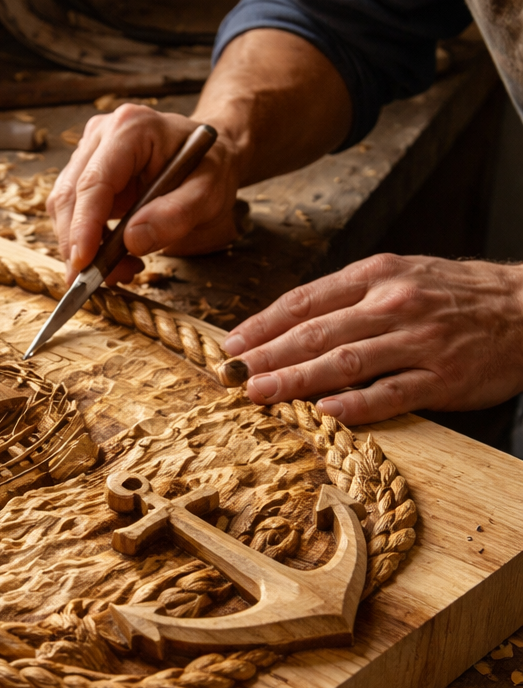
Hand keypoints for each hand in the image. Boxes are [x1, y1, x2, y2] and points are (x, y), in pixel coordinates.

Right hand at [46, 104, 243, 284]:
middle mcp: (102, 136)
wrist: (210, 158)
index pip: (94, 182)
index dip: (83, 226)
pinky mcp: (85, 174)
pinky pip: (72, 214)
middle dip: (78, 245)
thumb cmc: (211, 168)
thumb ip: (176, 215)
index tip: (83, 264)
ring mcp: (90, 154)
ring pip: (63, 208)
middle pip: (69, 196)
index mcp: (131, 129)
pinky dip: (86, 243)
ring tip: (122, 268)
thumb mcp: (209, 193)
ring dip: (81, 247)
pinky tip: (114, 256)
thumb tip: (132, 240)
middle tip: (102, 279)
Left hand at [222, 253, 522, 424]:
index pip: (306, 301)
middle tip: (234, 375)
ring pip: (346, 362)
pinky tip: (325, 412)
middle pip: (317, 332)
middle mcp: (394, 304)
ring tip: (262, 393)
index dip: (264, 324)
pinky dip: (357, 404)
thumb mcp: (400, 275)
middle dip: (269, 356)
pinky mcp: (445, 377)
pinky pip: (393, 393)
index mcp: (378, 275)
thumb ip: (347, 296)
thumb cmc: (455, 294)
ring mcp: (420, 341)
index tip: (232, 345)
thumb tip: (288, 323)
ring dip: (298, 379)